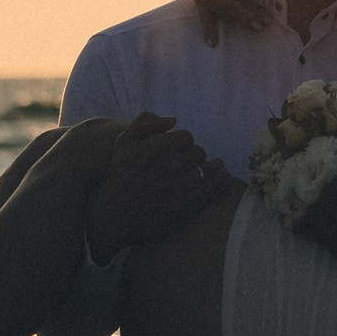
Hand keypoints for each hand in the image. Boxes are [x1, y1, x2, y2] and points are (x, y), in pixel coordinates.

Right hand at [84, 112, 236, 255]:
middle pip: (197, 153)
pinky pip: (211, 190)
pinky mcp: (183, 209)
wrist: (113, 216)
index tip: (182, 148)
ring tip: (216, 165)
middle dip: (196, 154)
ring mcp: (175, 190)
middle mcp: (164, 168)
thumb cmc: (120, 176)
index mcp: (151, 150)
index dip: (185, 141)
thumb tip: (174, 120)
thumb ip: (145, 124)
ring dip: (213, 166)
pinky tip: (224, 176)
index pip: (185, 137)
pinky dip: (221, 181)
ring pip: (207, 170)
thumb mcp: (123, 144)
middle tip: (193, 160)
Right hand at [186, 0, 275, 45]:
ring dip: (233, 21)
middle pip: (223, 10)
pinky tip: (212, 42)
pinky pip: (201, 11)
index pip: (228, 3)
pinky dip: (207, 26)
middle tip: (263, 25)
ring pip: (215, 12)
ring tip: (252, 26)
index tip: (260, 20)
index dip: (244, 14)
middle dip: (243, 19)